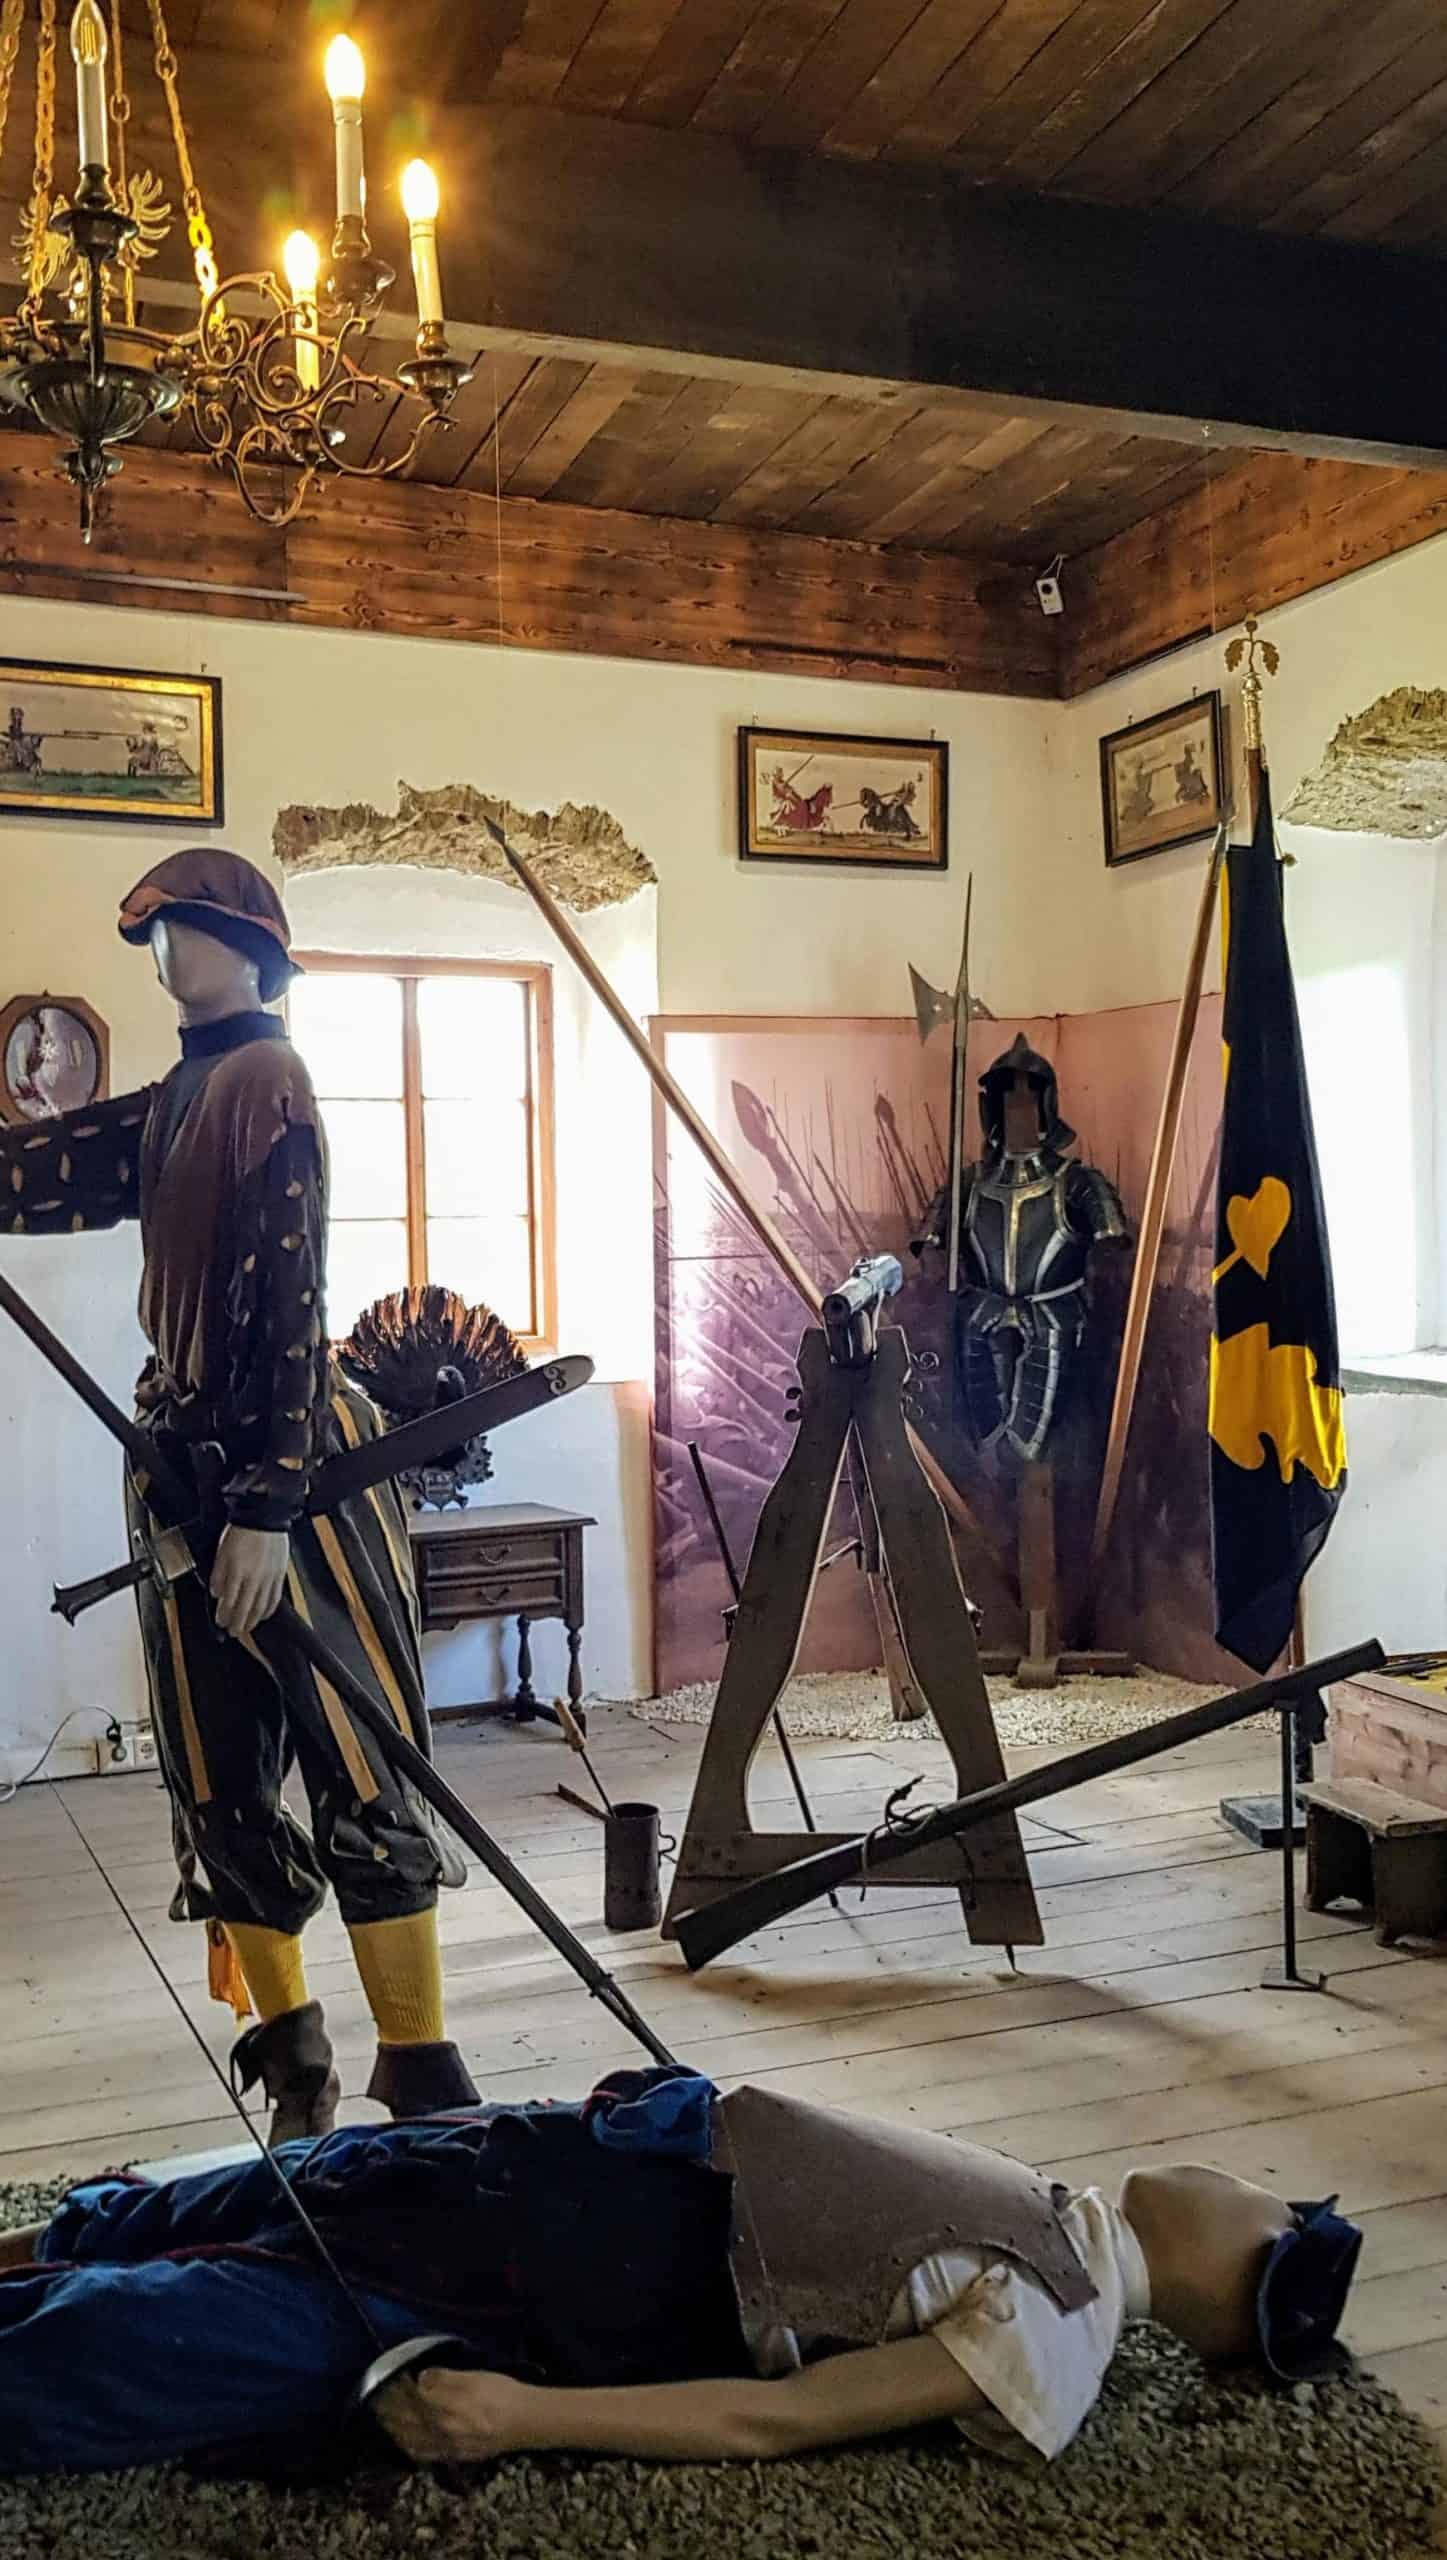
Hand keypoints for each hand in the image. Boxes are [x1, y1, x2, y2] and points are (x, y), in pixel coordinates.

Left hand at [210, 1524, 288, 1639]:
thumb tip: (217, 1594)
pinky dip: (268, 1610)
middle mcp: (253, 1578)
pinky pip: (275, 1598)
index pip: (228, 1602)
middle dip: (237, 1624)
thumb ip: (218, 1575)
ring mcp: (268, 1578)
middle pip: (244, 1609)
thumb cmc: (242, 1532)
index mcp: (237, 1572)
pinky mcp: (280, 1574)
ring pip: (260, 1607)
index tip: (220, 1622)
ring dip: (252, 1621)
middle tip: (233, 1632)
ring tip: (246, 1628)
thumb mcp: (221, 1552)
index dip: (223, 1616)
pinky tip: (264, 1614)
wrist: (264, 1517)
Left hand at [373, 2368, 536, 2466]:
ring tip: (381, 2416)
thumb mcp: (475, 2376)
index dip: (397, 2386)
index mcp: (445, 2406)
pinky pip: (422, 2454)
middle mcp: (440, 2429)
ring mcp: (445, 2446)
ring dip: (392, 2427)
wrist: (524, 2422)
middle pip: (405, 2420)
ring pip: (409, 2439)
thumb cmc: (501, 2392)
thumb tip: (421, 2378)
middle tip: (374, 2395)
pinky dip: (407, 2445)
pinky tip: (403, 2440)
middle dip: (387, 2407)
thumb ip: (446, 2378)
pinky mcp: (453, 2456)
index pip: (411, 2396)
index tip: (388, 2374)